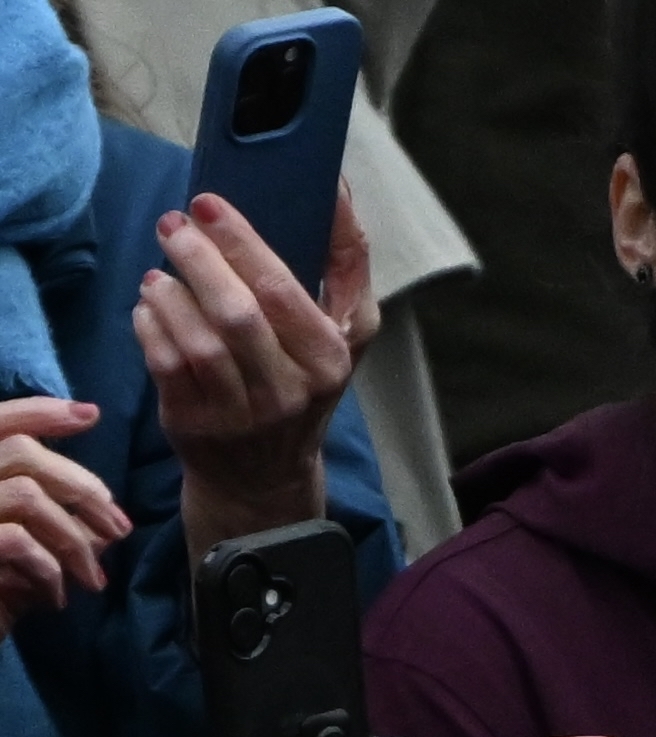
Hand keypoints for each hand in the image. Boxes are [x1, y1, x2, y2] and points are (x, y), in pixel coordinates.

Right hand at [0, 397, 128, 635]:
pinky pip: (16, 541)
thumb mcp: (25, 549)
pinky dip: (47, 568)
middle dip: (83, 487)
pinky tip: (55, 596)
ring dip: (73, 537)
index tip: (91, 415)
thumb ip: (51, 518)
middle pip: (21, 452)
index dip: (40, 412)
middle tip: (120, 529)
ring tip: (93, 578)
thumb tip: (106, 509)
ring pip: (27, 495)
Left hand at [132, 185, 379, 562]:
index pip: (282, 292)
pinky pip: (163, 363)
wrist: (266, 473)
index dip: (241, 242)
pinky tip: (151, 304)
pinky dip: (149, 324)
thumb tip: (337, 187)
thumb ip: (347, 260)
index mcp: (330, 357)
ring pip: (196, 340)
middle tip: (172, 223)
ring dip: (169, 292)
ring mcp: (240, 412)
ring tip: (161, 270)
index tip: (209, 203)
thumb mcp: (348, 330)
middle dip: (197, 258)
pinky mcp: (194, 423)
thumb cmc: (306, 382)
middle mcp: (290, 389)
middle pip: (236, 314)